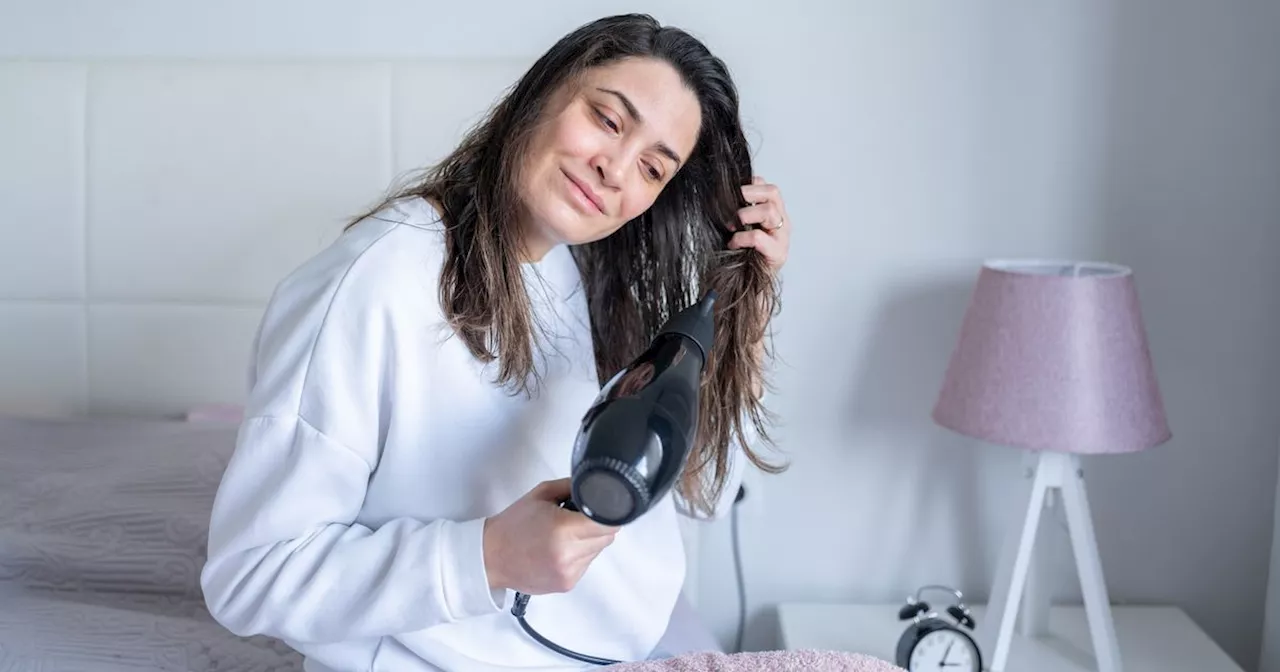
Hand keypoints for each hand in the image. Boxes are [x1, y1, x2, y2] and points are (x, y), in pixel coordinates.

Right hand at [482, 478, 618, 594]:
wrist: (490, 556)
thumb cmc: (512, 526)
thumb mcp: (542, 494)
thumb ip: (571, 486)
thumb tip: (594, 486)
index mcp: (563, 529)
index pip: (609, 523)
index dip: (610, 514)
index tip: (605, 509)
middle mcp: (568, 554)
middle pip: (607, 537)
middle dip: (598, 526)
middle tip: (578, 519)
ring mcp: (568, 572)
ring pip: (597, 552)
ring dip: (589, 542)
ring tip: (564, 536)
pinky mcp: (567, 584)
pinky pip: (586, 565)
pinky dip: (579, 556)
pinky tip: (560, 550)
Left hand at [730, 176, 790, 274]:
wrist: (746, 288)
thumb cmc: (741, 257)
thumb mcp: (739, 228)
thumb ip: (738, 211)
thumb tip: (721, 193)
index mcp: (775, 214)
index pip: (768, 187)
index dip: (751, 184)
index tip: (733, 191)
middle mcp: (782, 223)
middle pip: (773, 193)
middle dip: (749, 192)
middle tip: (732, 202)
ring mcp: (782, 238)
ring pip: (769, 211)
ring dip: (745, 214)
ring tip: (732, 225)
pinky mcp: (778, 254)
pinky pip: (759, 237)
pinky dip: (742, 238)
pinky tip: (733, 244)